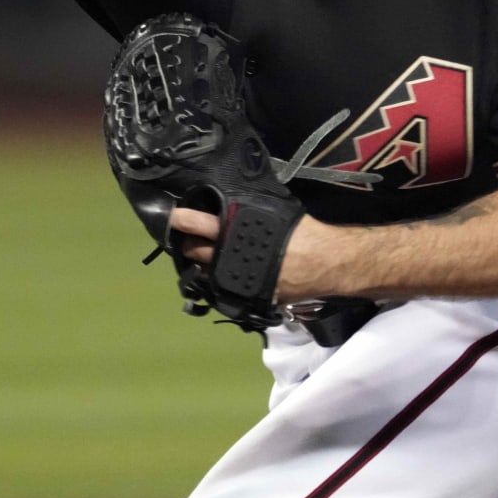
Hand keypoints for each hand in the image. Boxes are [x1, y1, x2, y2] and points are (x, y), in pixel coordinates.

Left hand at [171, 206, 331, 302]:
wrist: (326, 261)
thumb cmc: (301, 230)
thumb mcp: (271, 209)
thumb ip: (246, 208)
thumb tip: (231, 201)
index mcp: (234, 227)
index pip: (196, 223)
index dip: (181, 220)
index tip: (172, 218)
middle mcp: (230, 254)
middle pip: (192, 250)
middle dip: (186, 245)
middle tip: (186, 240)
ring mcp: (237, 278)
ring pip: (203, 273)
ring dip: (198, 265)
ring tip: (201, 258)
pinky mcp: (246, 296)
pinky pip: (223, 291)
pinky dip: (218, 284)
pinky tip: (221, 277)